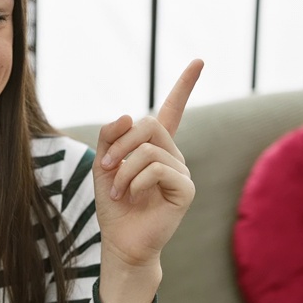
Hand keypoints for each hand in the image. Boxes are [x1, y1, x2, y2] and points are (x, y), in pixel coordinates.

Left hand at [92, 59, 201, 302]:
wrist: (121, 242)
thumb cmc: (113, 206)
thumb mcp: (103, 165)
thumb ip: (110, 136)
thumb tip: (130, 115)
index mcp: (155, 146)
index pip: (172, 109)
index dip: (185, 85)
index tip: (199, 60)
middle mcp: (172, 155)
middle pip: (148, 124)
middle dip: (120, 144)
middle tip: (105, 168)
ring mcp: (181, 171)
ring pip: (150, 148)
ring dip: (124, 168)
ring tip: (117, 190)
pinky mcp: (185, 189)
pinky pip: (159, 169)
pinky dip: (136, 180)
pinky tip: (131, 196)